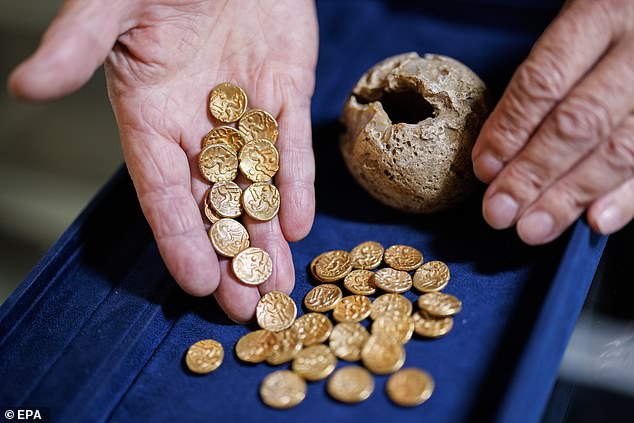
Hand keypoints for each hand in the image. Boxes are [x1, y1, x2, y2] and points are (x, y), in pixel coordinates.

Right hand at [9, 0, 317, 321]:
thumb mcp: (112, 5)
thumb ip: (77, 46)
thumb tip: (25, 88)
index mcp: (150, 115)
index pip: (161, 192)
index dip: (178, 238)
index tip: (194, 284)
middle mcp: (199, 126)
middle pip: (214, 204)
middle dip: (232, 257)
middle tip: (246, 308)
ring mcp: (246, 113)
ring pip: (259, 186)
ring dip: (270, 238)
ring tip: (282, 287)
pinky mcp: (287, 92)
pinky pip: (293, 146)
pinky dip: (299, 184)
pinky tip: (301, 225)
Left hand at [472, 0, 633, 243]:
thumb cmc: (609, 21)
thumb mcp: (574, 26)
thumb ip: (543, 79)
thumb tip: (496, 157)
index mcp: (600, 14)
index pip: (544, 81)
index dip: (510, 130)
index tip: (485, 169)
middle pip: (578, 123)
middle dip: (533, 175)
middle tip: (500, 212)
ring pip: (620, 149)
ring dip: (570, 196)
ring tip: (533, 227)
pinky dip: (627, 197)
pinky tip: (596, 221)